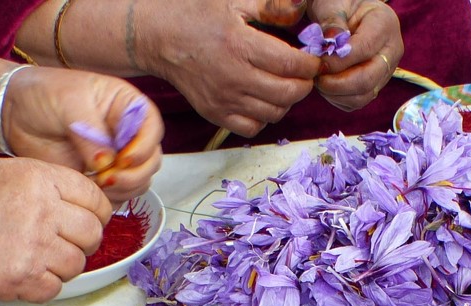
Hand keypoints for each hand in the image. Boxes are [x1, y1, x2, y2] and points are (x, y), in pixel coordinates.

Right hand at [0, 157, 111, 305]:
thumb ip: (42, 183)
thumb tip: (75, 201)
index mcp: (40, 179)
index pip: (96, 199)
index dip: (94, 212)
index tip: (85, 220)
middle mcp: (44, 212)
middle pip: (93, 233)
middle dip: (83, 240)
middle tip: (62, 242)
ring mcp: (36, 248)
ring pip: (77, 263)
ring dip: (62, 264)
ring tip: (35, 256)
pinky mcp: (24, 279)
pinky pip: (56, 287)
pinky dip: (43, 284)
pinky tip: (22, 272)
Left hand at [1, 66, 163, 203]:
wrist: (16, 114)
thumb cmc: (44, 95)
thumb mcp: (69, 102)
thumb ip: (90, 132)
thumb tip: (106, 162)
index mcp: (125, 107)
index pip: (152, 127)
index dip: (144, 146)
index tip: (124, 159)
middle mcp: (125, 133)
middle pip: (150, 160)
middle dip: (134, 174)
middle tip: (107, 178)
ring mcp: (115, 157)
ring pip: (139, 181)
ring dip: (124, 189)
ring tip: (96, 184)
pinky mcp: (100, 177)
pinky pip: (118, 195)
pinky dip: (110, 199)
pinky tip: (90, 191)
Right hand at [141, 0, 320, 135]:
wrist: (158, 37)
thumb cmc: (195, 14)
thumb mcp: (234, 0)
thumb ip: (272, 5)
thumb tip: (302, 9)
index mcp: (240, 46)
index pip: (291, 65)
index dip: (310, 65)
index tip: (312, 60)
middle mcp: (233, 77)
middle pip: (287, 94)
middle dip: (304, 85)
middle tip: (303, 74)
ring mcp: (223, 100)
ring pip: (273, 113)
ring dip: (287, 101)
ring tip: (283, 85)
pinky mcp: (214, 113)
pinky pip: (252, 127)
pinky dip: (264, 117)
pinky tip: (263, 99)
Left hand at [308, 0, 401, 111]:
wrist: (347, 12)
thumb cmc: (340, 4)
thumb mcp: (334, 4)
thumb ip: (332, 22)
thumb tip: (331, 43)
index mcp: (385, 24)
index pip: (364, 50)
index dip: (338, 61)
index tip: (318, 61)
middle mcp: (391, 51)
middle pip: (368, 80)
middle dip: (336, 83)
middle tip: (315, 76)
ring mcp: (386, 71)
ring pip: (363, 96)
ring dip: (335, 94)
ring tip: (319, 79)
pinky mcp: (376, 85)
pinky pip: (357, 102)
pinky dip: (338, 99)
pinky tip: (326, 85)